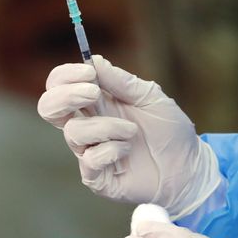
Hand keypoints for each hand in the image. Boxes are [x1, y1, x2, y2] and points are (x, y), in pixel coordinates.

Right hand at [37, 55, 220, 217]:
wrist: (189, 168)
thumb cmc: (170, 131)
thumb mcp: (150, 97)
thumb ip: (122, 81)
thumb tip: (94, 60)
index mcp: (95, 103)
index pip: (60, 85)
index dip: (66, 76)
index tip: (89, 72)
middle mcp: (87, 125)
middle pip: (48, 107)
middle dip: (65, 96)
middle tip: (93, 93)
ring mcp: (89, 152)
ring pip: (73, 132)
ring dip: (106, 126)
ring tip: (132, 131)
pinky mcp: (96, 177)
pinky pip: (89, 160)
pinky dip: (112, 150)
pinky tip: (129, 151)